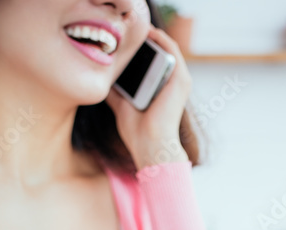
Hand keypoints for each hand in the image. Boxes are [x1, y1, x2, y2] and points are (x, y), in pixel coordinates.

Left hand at [104, 26, 191, 170]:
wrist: (149, 145)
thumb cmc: (137, 132)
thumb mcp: (122, 106)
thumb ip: (116, 92)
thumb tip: (103, 80)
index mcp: (161, 90)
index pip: (152, 63)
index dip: (139, 50)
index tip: (123, 41)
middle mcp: (173, 84)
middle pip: (159, 54)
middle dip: (144, 41)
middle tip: (126, 31)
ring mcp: (180, 81)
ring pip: (167, 49)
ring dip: (153, 35)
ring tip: (135, 28)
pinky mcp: (181, 79)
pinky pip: (172, 51)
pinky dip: (161, 38)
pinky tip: (147, 32)